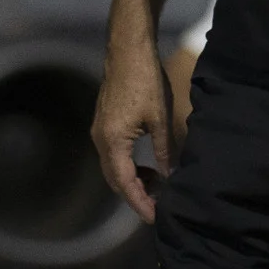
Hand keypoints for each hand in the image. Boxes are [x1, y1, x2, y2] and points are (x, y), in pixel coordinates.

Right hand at [91, 46, 172, 223]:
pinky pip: (113, 155)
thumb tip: (169, 177)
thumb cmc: (146, 81)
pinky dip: (129, 166)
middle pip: (115, 180)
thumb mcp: (160, 118)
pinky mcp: (104, 123)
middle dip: (135, 196)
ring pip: (113, 168)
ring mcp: (99, 131)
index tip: (154, 218)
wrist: (128, 49)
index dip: (139, 203)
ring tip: (157, 187)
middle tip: (158, 207)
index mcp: (112, 142)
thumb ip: (164, 151)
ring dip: (132, 181)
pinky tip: (147, 166)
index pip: (124, 183)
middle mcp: (99, 140)